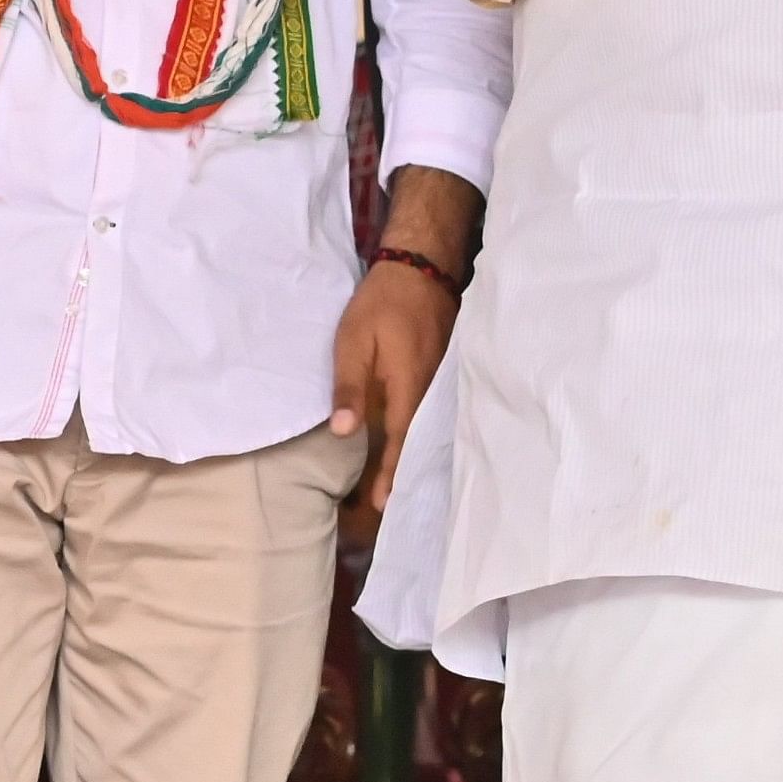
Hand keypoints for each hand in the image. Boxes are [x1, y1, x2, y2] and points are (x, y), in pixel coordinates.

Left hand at [329, 166, 476, 532]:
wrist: (421, 269)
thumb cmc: (382, 304)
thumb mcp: (354, 341)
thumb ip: (349, 386)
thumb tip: (343, 432)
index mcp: (408, 389)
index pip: (400, 444)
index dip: (390, 476)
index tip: (381, 506)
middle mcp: (429, 393)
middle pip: (418, 445)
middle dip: (404, 477)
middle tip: (388, 512)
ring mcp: (439, 384)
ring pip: (425, 432)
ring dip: (412, 459)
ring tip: (397, 491)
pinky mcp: (439, 376)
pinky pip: (429, 416)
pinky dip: (419, 438)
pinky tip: (411, 450)